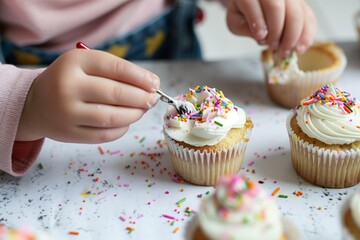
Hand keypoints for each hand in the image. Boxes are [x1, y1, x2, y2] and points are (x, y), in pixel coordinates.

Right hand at [16, 49, 159, 142]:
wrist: (37, 103)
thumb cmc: (71, 80)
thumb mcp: (86, 65)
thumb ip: (115, 72)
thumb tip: (150, 86)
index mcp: (74, 62)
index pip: (116, 68)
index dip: (141, 77)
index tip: (155, 84)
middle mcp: (68, 86)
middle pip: (116, 94)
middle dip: (142, 98)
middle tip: (152, 99)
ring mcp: (67, 112)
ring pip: (112, 117)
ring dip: (135, 114)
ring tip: (142, 110)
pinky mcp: (69, 134)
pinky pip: (105, 134)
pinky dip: (122, 128)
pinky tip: (126, 121)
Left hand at [226, 0, 316, 56]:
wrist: (255, 3)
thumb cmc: (244, 14)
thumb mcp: (236, 22)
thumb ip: (244, 28)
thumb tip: (262, 36)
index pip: (251, 3)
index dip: (257, 21)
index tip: (260, 37)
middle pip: (276, 7)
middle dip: (276, 31)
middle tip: (273, 46)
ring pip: (296, 12)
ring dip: (292, 36)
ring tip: (285, 51)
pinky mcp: (301, 3)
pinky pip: (309, 17)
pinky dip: (307, 35)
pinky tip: (300, 48)